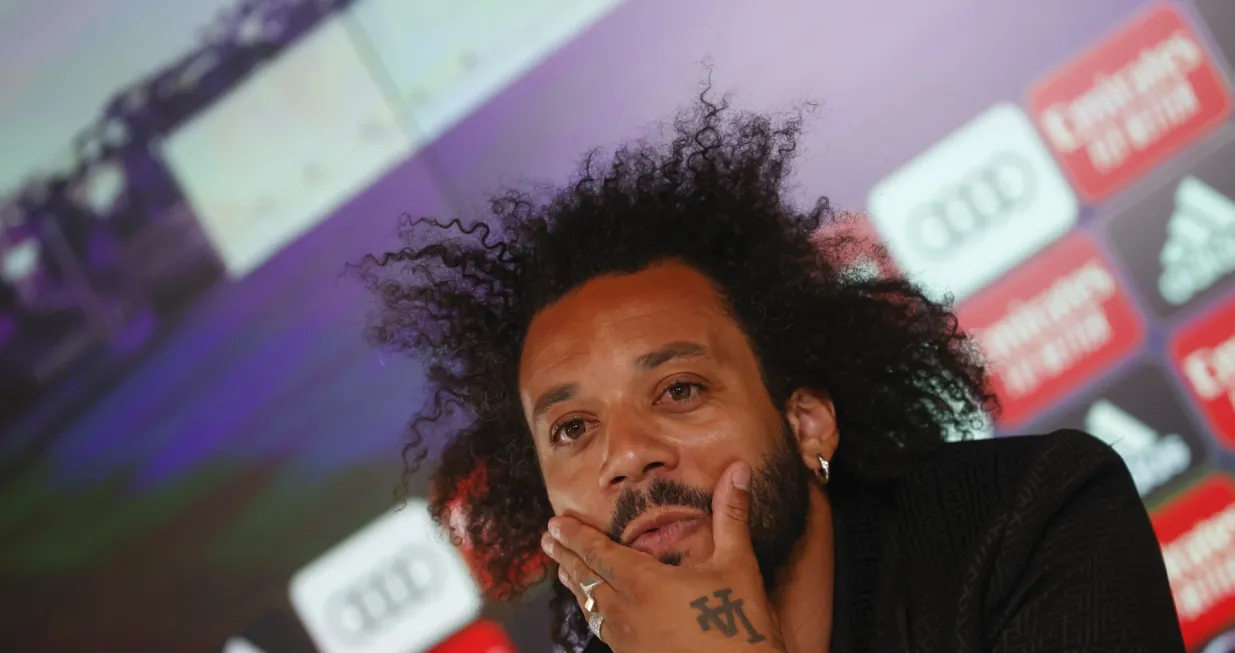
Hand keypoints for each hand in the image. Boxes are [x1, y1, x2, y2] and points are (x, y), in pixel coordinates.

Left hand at [540, 462, 785, 652]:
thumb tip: (738, 469)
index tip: (555, 524)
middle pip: (585, 580)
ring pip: (591, 608)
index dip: (576, 536)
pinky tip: (597, 612)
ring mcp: (627, 641)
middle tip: (547, 541)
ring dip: (575, 585)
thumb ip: (731, 515)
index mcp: (644, 584)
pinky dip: (592, 612)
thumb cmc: (740, 626)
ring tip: (562, 572)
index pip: (598, 553)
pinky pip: (603, 630)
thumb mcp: (737, 565)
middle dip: (565, 556)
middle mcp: (626, 613)